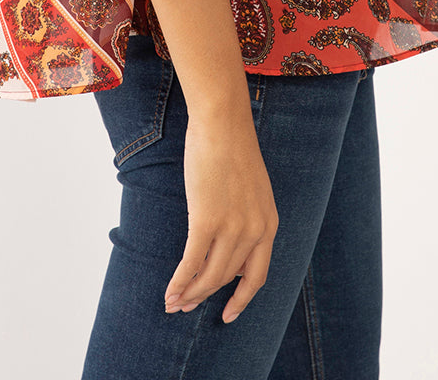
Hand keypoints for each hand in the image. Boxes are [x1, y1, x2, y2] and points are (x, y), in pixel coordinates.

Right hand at [163, 110, 278, 323]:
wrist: (223, 123)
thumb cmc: (232, 149)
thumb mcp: (251, 190)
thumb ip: (247, 218)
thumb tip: (228, 244)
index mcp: (269, 224)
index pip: (257, 276)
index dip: (241, 299)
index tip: (228, 314)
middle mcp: (255, 231)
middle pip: (227, 278)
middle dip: (204, 296)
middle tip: (185, 307)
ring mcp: (232, 227)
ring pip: (209, 276)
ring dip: (189, 294)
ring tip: (173, 303)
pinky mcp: (207, 220)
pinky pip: (192, 263)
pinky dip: (179, 282)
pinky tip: (169, 292)